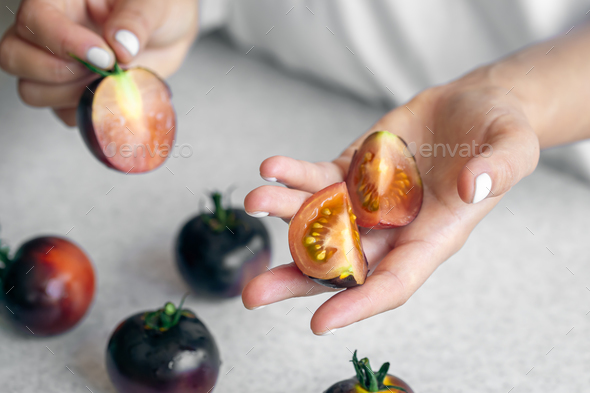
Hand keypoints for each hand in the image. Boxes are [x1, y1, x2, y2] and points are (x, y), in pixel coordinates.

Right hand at [0, 0, 197, 125]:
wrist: (171, 32)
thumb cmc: (159, 6)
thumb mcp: (154, 4)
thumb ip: (136, 20)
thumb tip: (120, 44)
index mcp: (61, 0)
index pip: (35, 19)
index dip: (64, 42)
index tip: (104, 56)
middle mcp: (50, 33)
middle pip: (14, 57)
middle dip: (58, 72)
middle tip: (105, 69)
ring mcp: (58, 66)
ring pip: (33, 91)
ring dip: (74, 95)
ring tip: (112, 81)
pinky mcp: (74, 93)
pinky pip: (65, 114)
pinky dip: (90, 113)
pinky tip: (115, 96)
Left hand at [242, 68, 539, 334]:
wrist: (475, 106)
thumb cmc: (500, 134)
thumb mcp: (515, 147)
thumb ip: (499, 168)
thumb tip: (472, 186)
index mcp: (432, 237)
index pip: (393, 283)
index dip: (359, 304)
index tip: (320, 321)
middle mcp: (393, 227)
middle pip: (341, 263)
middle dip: (297, 277)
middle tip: (255, 293)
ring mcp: (368, 199)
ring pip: (320, 218)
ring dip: (285, 213)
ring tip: (255, 200)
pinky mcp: (353, 169)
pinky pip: (318, 178)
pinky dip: (294, 174)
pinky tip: (272, 167)